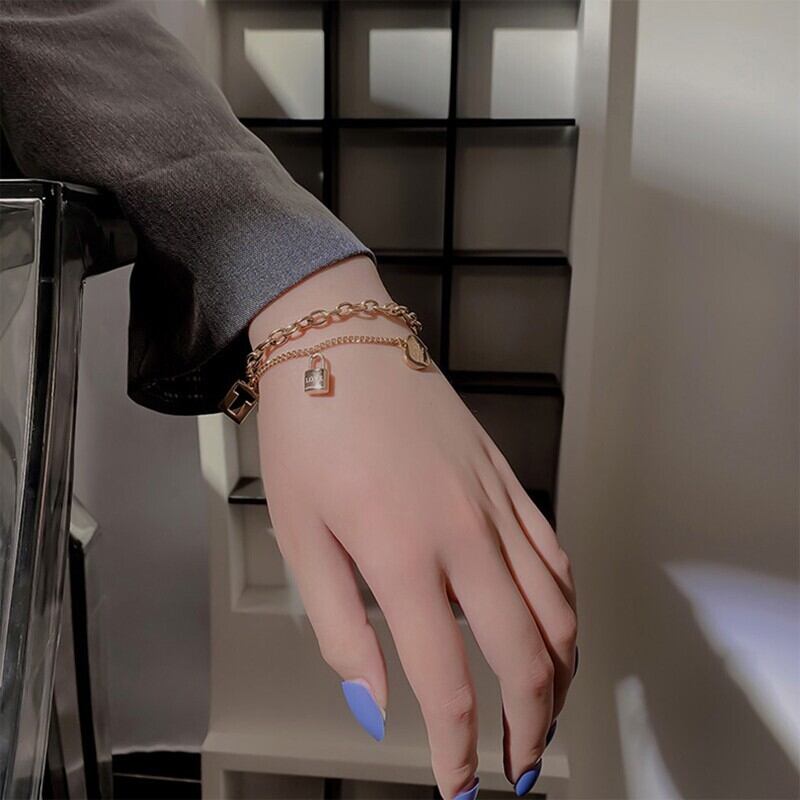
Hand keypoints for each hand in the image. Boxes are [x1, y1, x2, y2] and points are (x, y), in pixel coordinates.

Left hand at [249, 256, 576, 799]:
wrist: (341, 344)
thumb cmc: (310, 434)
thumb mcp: (301, 534)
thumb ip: (340, 626)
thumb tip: (373, 702)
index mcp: (403, 557)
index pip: (448, 683)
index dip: (457, 751)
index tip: (458, 787)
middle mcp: (465, 536)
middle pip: (527, 656)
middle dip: (531, 728)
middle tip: (522, 768)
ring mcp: (495, 505)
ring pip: (559, 607)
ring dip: (563, 672)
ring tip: (548, 710)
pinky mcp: (506, 480)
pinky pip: (556, 552)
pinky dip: (566, 603)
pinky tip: (556, 626)